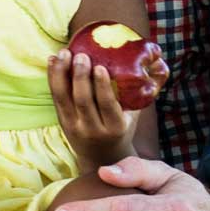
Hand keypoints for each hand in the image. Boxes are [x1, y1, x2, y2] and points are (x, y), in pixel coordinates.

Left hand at [49, 48, 134, 171]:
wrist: (102, 157)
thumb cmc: (122, 129)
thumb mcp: (132, 116)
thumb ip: (141, 94)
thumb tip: (157, 64)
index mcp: (115, 128)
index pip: (107, 106)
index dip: (102, 86)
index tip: (99, 66)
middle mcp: (93, 129)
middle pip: (83, 100)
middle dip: (80, 76)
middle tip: (81, 55)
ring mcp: (74, 126)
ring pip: (63, 97)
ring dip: (61, 73)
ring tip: (64, 53)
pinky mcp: (61, 121)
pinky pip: (54, 97)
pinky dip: (52, 77)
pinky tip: (52, 60)